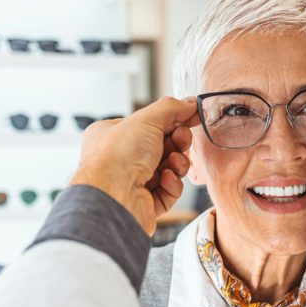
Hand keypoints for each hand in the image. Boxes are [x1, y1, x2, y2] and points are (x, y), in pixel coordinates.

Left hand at [70, 97, 198, 234]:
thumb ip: (170, 109)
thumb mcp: (145, 120)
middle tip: (183, 139)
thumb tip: (190, 103)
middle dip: (177, 143)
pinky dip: (172, 185)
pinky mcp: (145, 203)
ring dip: (177, 164)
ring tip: (174, 163)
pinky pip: (168, 191)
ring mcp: (133, 183)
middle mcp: (120, 159)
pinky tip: (166, 180)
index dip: (172, 120)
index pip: (148, 125)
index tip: (193, 116)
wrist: (113, 197)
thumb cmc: (117, 157)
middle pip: (162, 147)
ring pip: (168, 170)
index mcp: (112, 136)